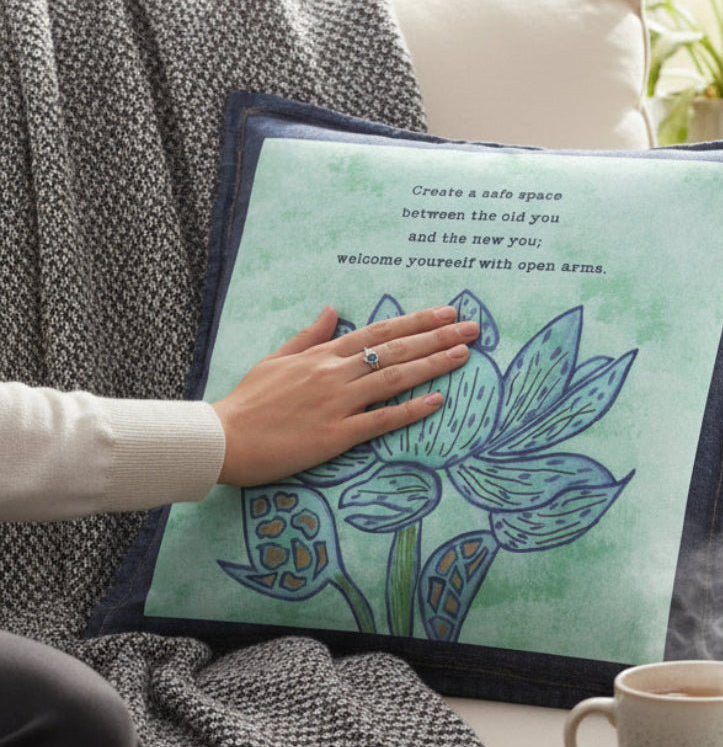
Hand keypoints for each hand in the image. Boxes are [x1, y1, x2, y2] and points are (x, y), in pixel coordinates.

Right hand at [212, 305, 478, 485]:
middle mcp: (334, 373)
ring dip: (432, 365)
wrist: (225, 438)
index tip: (446, 313)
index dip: (416, 321)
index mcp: (322, 354)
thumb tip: (332, 309)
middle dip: (437, 337)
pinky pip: (381, 420)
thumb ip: (309, 335)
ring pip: (394, 378)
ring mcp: (337, 403)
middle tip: (473, 329)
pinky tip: (438, 401)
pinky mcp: (336, 435)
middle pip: (395, 349)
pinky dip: (410, 409)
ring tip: (465, 355)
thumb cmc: (248, 401)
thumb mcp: (276, 358)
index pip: (379, 332)